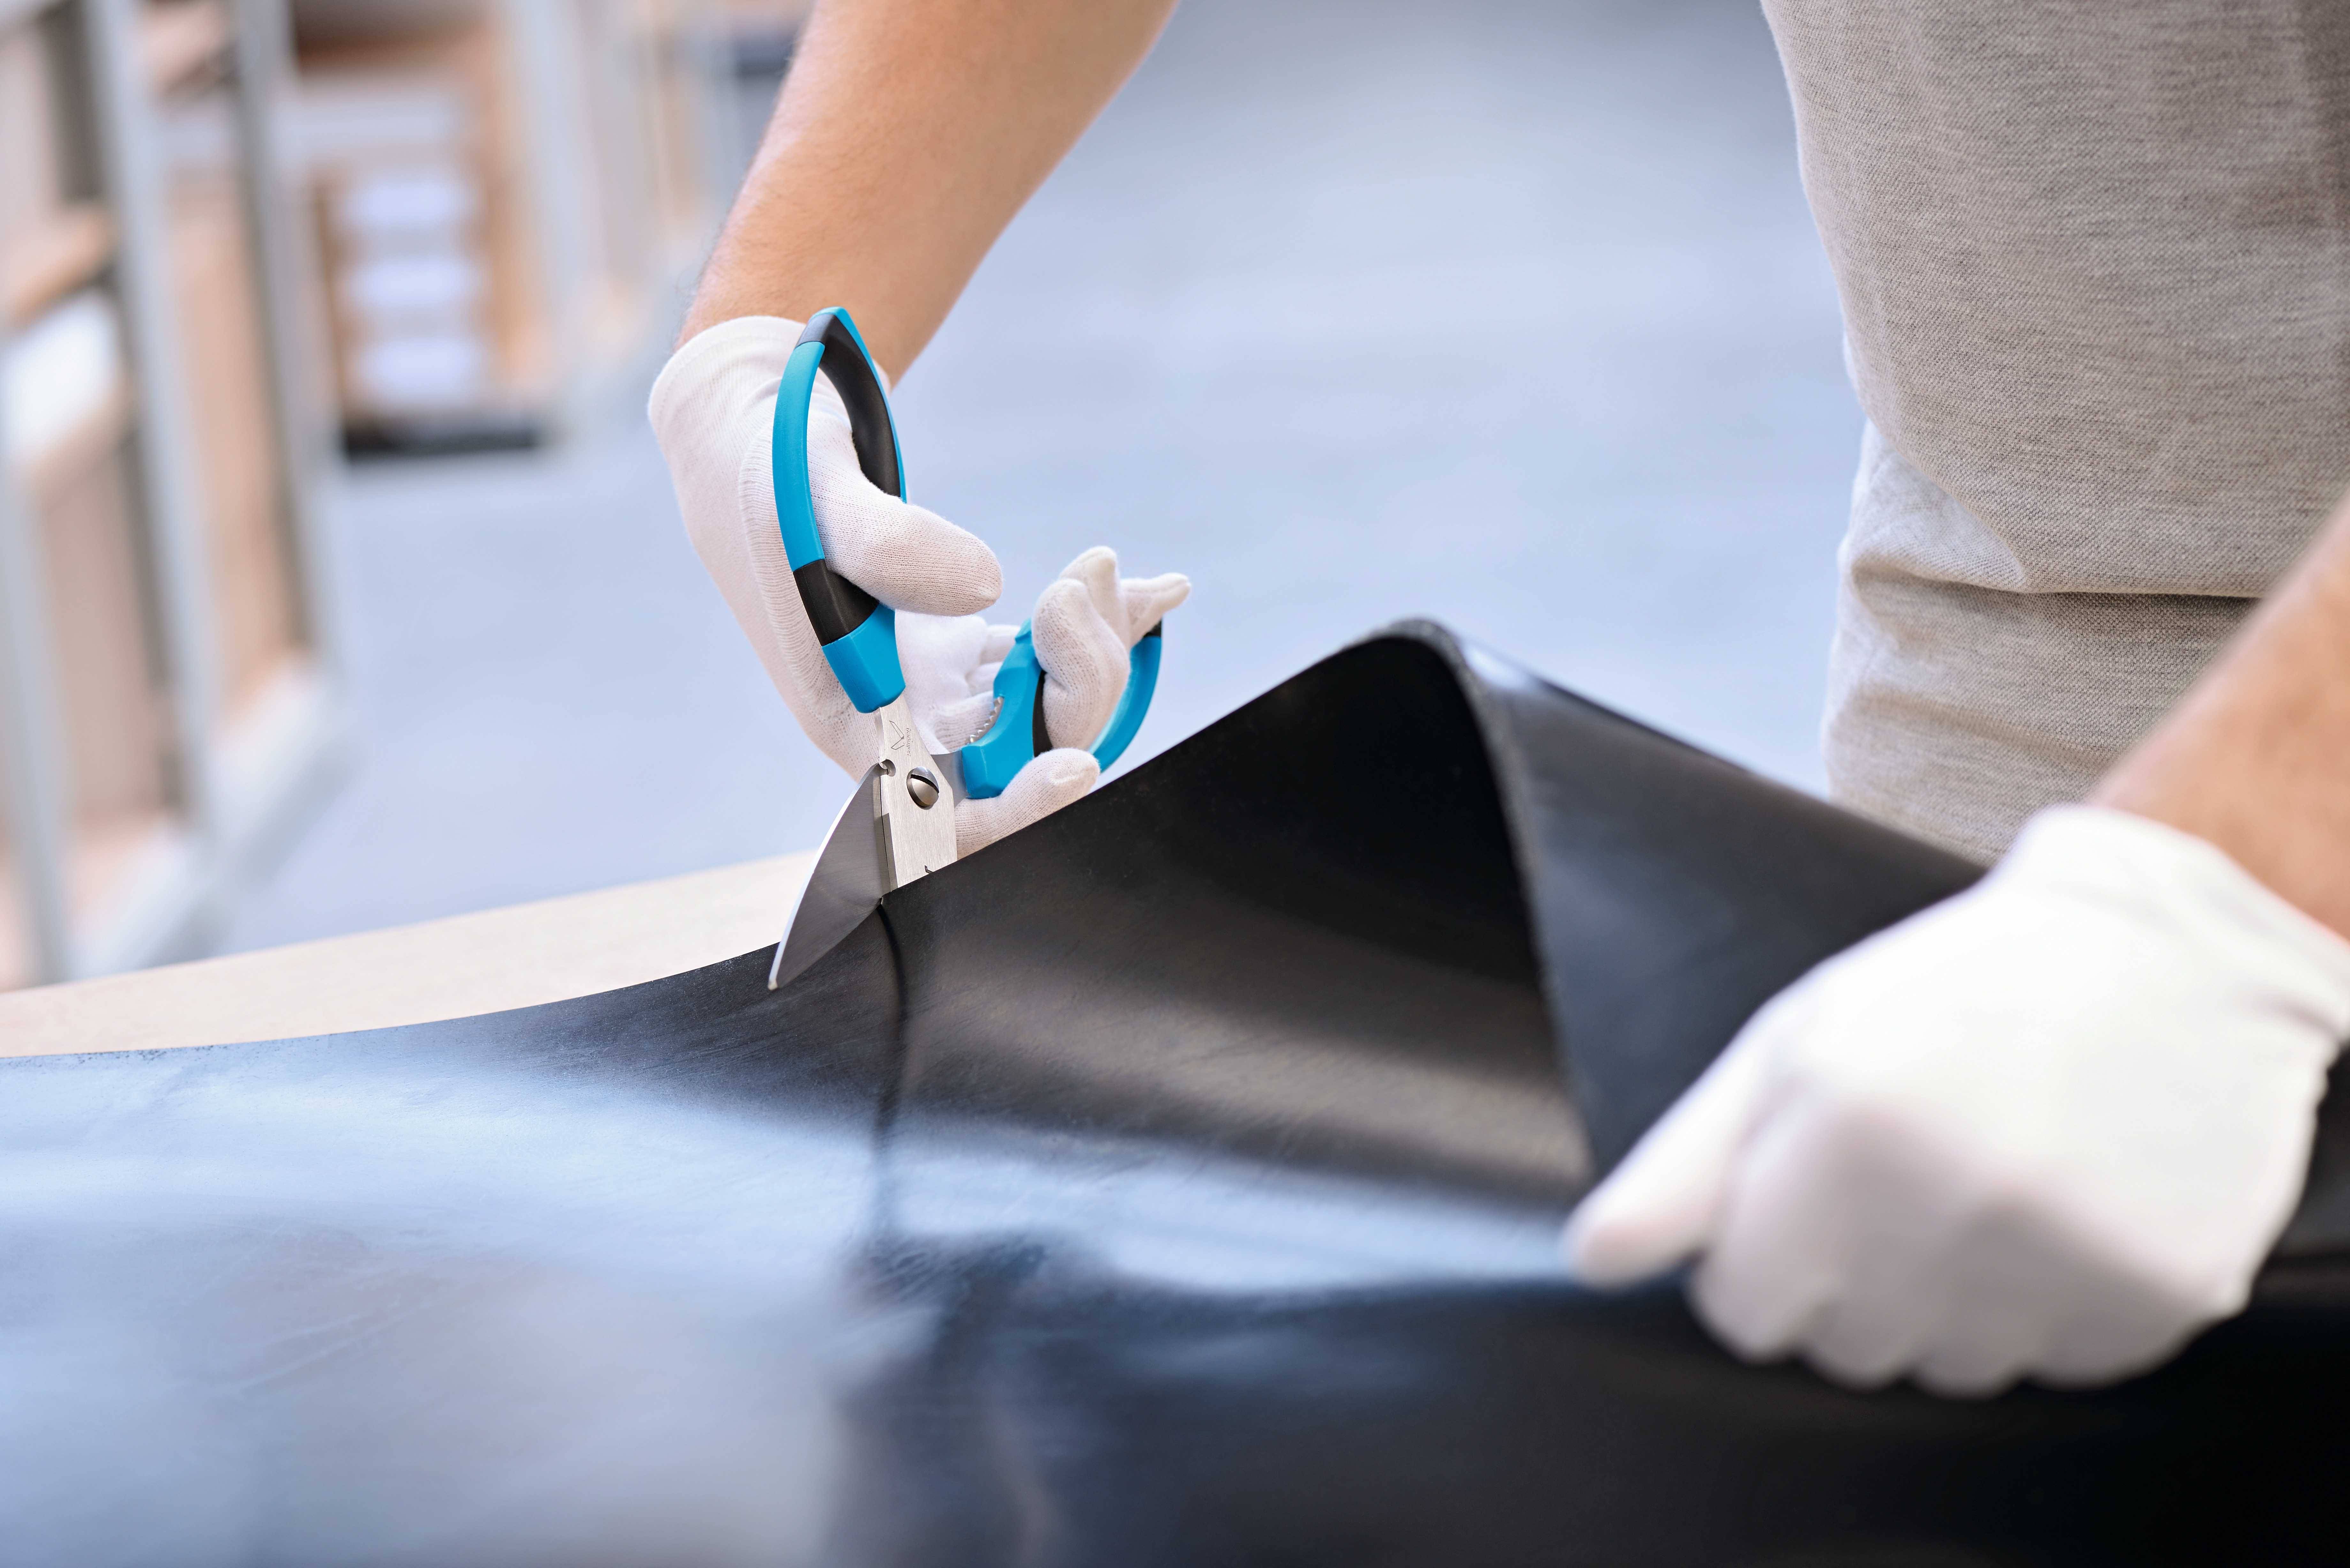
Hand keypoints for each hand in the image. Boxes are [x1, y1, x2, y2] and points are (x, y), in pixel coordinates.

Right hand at [649, 317, 1186, 852]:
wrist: (752, 431)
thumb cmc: (767, 468)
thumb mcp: (811, 495)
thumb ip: (885, 545)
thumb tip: (983, 589)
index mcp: (851, 717)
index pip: (943, 809)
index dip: (1014, 807)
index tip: (1074, 765)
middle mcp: (899, 715)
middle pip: (1021, 749)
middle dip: (1078, 679)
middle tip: (1085, 578)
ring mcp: (932, 683)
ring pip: (1044, 705)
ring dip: (1096, 649)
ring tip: (1103, 568)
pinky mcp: (955, 642)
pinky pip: (1043, 660)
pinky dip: (1100, 628)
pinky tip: (1151, 591)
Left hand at [1562, 806, 2349, 1394]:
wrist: (2163, 955)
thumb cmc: (1956, 993)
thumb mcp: (1796, 1044)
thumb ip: (1684, 1165)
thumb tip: (1592, 1262)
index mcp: (1845, 1122)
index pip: (1744, 1310)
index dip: (1760, 1267)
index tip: (1800, 1215)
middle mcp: (1952, 1193)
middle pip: (1843, 1348)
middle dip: (1853, 1285)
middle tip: (1907, 1189)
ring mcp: (2063, 1249)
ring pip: (1948, 1369)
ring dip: (1951, 1304)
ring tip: (1991, 1192)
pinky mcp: (2154, 1288)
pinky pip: (2055, 1364)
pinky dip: (2050, 1307)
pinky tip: (2066, 1212)